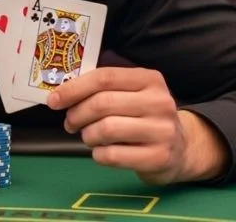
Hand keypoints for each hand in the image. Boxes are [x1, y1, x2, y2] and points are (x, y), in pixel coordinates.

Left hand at [48, 67, 227, 184]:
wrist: (181, 148)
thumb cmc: (143, 115)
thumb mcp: (131, 93)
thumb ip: (102, 88)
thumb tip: (59, 92)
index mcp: (149, 79)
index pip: (104, 77)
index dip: (73, 89)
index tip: (53, 100)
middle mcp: (159, 102)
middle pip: (102, 104)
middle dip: (76, 114)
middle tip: (69, 122)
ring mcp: (162, 131)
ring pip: (106, 129)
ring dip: (87, 135)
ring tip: (88, 137)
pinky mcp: (159, 157)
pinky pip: (113, 155)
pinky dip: (98, 154)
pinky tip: (101, 151)